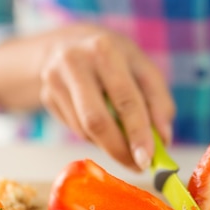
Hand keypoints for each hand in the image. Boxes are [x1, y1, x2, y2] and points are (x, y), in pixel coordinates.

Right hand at [38, 24, 174, 170]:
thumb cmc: (114, 58)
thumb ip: (159, 102)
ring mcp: (54, 80)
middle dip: (119, 149)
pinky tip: (103, 126)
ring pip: (85, 130)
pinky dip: (95, 137)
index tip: (148, 159)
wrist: (68, 43)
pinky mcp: (46, 97)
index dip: (137, 132)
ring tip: (126, 144)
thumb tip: (163, 140)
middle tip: (137, 166)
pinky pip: (75, 129)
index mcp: (104, 49)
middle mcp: (74, 62)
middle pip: (96, 120)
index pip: (124, 99)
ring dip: (109, 145)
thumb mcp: (142, 68)